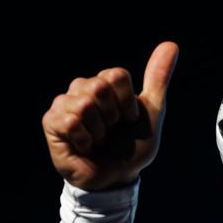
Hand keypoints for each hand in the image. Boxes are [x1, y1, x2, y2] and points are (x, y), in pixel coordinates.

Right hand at [42, 41, 179, 190]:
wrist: (118, 177)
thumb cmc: (132, 146)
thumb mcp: (152, 112)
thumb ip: (158, 78)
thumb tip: (171, 44)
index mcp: (105, 83)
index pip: (116, 75)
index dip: (128, 104)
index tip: (128, 120)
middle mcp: (82, 88)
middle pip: (99, 87)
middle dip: (113, 117)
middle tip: (111, 131)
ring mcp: (63, 104)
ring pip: (84, 104)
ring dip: (99, 131)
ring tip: (97, 140)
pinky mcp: (51, 122)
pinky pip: (69, 121)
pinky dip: (85, 140)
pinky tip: (84, 147)